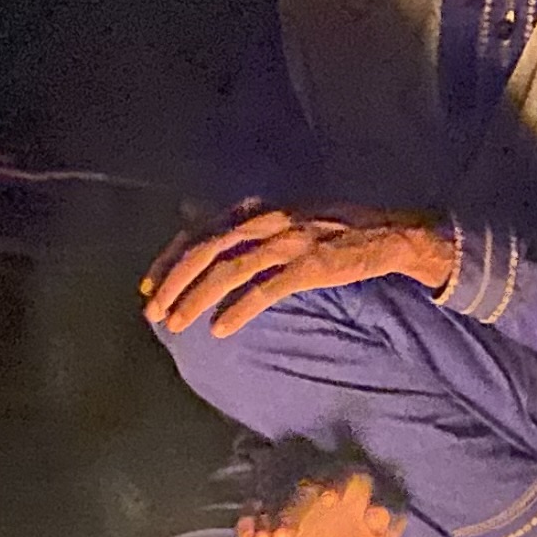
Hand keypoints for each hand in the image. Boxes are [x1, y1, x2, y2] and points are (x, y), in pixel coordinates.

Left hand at [141, 204, 459, 336]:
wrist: (388, 234)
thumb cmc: (335, 230)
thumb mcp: (284, 218)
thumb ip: (247, 227)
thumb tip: (203, 229)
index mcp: (258, 209)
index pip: (200, 231)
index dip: (169, 260)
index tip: (148, 287)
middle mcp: (267, 219)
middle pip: (206, 249)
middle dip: (173, 281)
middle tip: (154, 312)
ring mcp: (288, 241)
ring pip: (228, 269)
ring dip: (196, 298)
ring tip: (176, 324)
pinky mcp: (310, 265)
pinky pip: (265, 289)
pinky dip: (239, 308)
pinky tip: (221, 328)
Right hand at [235, 466, 404, 536]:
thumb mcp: (383, 535)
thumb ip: (386, 524)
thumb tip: (376, 513)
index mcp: (346, 481)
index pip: (340, 474)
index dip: (335, 483)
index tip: (330, 501)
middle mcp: (314, 482)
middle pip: (297, 489)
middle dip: (289, 511)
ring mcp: (289, 495)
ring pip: (270, 499)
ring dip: (265, 519)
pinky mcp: (269, 511)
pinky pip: (252, 511)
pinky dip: (248, 526)